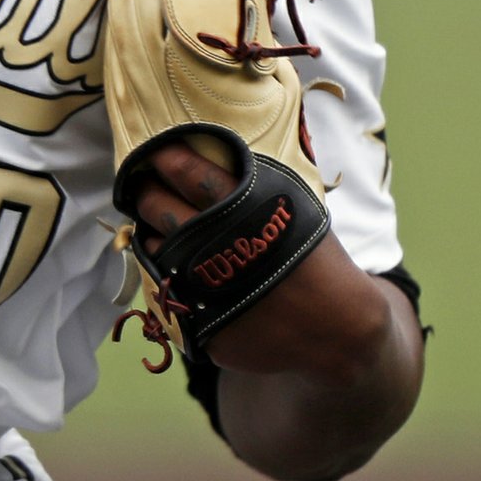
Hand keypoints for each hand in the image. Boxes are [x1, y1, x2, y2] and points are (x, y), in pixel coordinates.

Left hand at [130, 141, 393, 383]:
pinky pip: (169, 294)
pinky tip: (179, 270)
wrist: (337, 327)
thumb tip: (210, 161)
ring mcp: (204, 286)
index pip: (191, 175)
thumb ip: (250, 189)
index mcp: (243, 211)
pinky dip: (170, 279)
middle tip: (143, 188)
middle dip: (146, 194)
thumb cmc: (314, 261)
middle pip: (161, 209)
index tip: (153, 154)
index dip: (167, 160)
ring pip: (157, 251)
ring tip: (160, 229)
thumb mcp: (291, 212)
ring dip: (155, 237)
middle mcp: (216, 245)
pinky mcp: (199, 323)